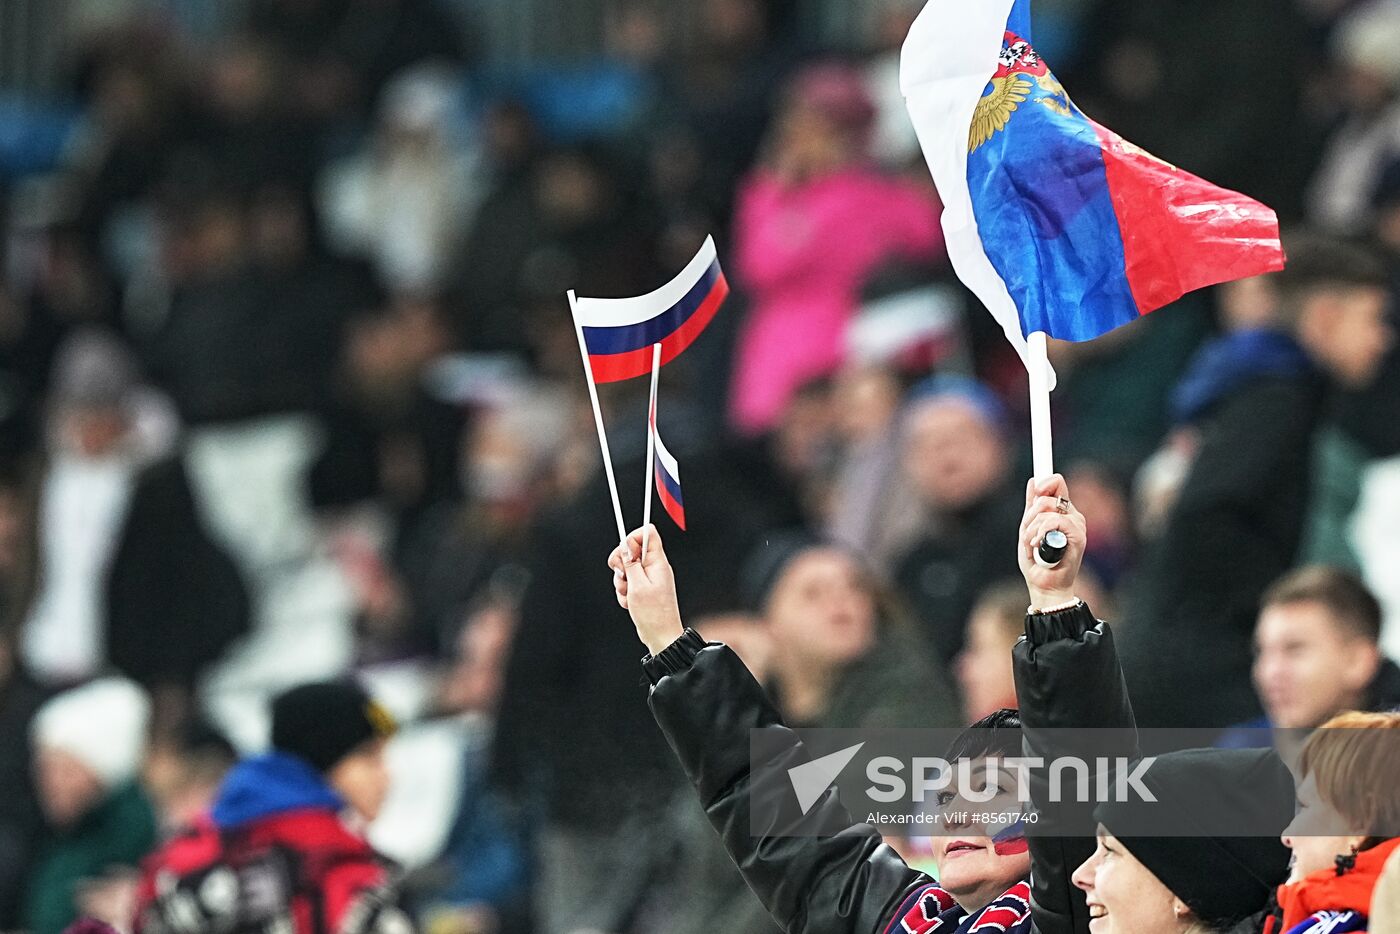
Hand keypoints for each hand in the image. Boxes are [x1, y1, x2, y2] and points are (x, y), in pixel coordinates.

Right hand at [608, 526, 683, 654]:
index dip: (632, 538)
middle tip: (624, 577)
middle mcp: (654, 567)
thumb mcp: (637, 585)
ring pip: (627, 568)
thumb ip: (631, 563)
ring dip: (622, 582)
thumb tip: (626, 545)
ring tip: (629, 595)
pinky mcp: (643, 588)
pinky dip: (624, 592)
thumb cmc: (654, 614)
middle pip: (632, 549)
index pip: (648, 533)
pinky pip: (628, 582)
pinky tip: (629, 603)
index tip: (626, 554)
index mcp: (657, 561)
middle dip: (621, 563)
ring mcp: (649, 578)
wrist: (660, 636)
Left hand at [1018, 474, 1086, 608]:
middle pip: (1051, 489)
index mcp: (1061, 512)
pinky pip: (1055, 521)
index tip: (1036, 485)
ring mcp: (1076, 525)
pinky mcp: (1078, 536)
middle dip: (1031, 510)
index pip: (1058, 484)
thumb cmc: (1037, 562)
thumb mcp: (1028, 529)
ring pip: (1047, 507)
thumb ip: (1031, 507)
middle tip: (1027, 531)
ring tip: (1031, 544)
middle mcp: (1072, 515)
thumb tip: (1033, 482)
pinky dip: (1039, 532)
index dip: (1046, 480)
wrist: (1044, 585)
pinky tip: (1036, 545)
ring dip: (1031, 527)